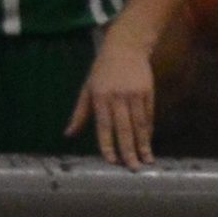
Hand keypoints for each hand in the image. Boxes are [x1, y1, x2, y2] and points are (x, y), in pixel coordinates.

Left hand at [79, 35, 160, 168]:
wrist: (125, 48)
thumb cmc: (102, 71)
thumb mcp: (87, 89)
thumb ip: (80, 114)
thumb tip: (68, 134)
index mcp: (100, 97)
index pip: (104, 126)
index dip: (108, 144)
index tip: (112, 161)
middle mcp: (118, 97)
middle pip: (124, 128)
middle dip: (129, 149)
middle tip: (133, 168)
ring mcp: (134, 95)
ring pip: (139, 124)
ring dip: (143, 144)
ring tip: (147, 160)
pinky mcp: (148, 93)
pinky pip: (148, 116)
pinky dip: (148, 131)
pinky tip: (149, 143)